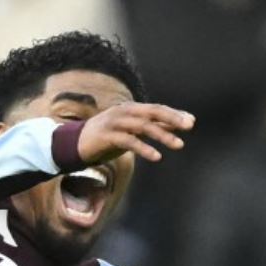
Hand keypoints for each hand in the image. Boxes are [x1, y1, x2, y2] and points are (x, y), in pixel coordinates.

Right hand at [77, 102, 194, 163]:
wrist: (75, 144)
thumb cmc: (107, 138)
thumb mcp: (133, 131)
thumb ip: (154, 127)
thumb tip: (179, 125)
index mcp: (131, 109)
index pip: (156, 109)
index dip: (174, 114)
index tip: (191, 122)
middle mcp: (124, 112)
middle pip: (152, 112)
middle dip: (172, 118)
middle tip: (188, 127)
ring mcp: (114, 123)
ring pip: (142, 126)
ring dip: (162, 135)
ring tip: (178, 145)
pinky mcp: (107, 136)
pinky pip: (129, 141)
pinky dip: (143, 148)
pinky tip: (156, 156)